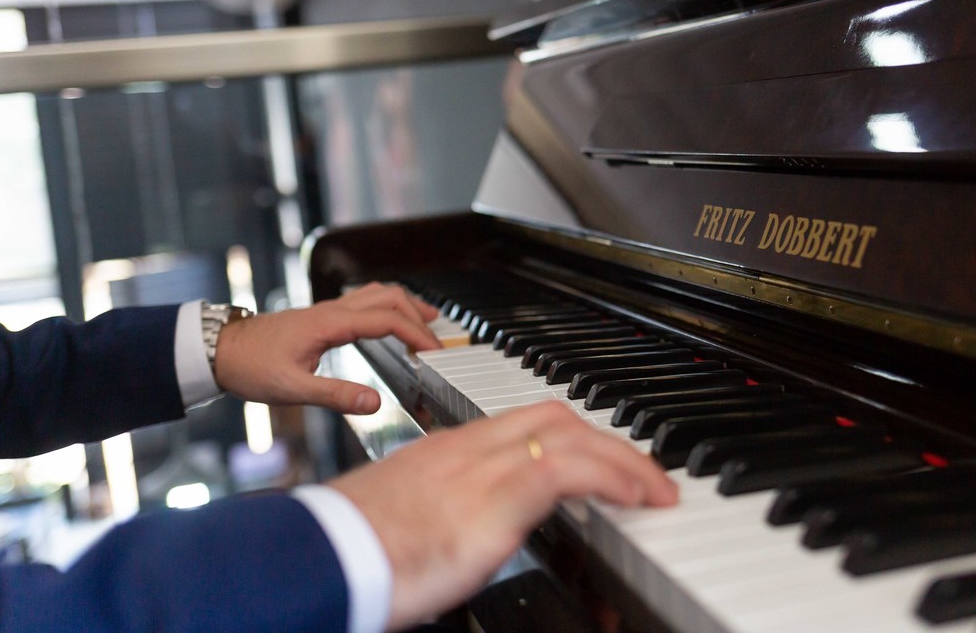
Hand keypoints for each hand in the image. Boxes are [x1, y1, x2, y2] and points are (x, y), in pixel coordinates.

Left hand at [213, 282, 440, 413]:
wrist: (220, 350)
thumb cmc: (249, 366)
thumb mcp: (292, 389)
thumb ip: (335, 396)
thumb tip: (374, 402)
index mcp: (329, 323)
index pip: (387, 320)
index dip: (415, 334)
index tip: (434, 352)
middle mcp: (331, 310)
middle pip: (388, 297)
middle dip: (417, 313)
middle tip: (438, 337)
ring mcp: (327, 310)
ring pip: (376, 293)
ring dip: (404, 304)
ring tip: (426, 321)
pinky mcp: (321, 317)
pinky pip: (363, 302)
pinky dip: (386, 308)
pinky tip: (388, 324)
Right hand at [328, 401, 678, 630]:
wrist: (321, 559)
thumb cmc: (354, 552)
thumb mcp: (409, 522)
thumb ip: (446, 515)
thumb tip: (467, 538)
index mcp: (449, 450)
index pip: (526, 421)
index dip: (576, 433)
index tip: (603, 459)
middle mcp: (469, 449)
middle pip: (556, 416)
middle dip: (609, 439)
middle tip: (643, 470)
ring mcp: (481, 471)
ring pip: (570, 434)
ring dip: (624, 458)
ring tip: (654, 487)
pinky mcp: (491, 504)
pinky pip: (567, 469)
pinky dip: (612, 475)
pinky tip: (637, 496)